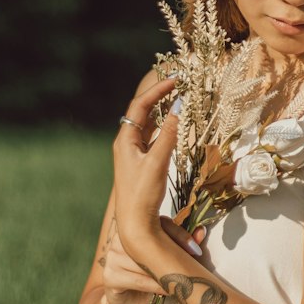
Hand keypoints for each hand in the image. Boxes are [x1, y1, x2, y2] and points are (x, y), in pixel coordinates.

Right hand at [101, 220, 205, 303]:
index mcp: (133, 226)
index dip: (179, 234)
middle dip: (173, 252)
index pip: (158, 223)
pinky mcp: (110, 276)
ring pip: (144, 262)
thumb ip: (180, 244)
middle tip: (192, 263)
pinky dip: (155, 286)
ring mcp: (112, 257)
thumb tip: (201, 231)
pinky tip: (167, 290)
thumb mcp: (165, 258)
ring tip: (181, 278)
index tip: (195, 248)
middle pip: (150, 241)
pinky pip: (138, 280)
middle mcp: (119, 238)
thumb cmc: (150, 276)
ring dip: (164, 271)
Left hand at [112, 76, 179, 262]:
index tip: (176, 80)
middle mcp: (127, 143)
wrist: (135, 224)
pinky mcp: (142, 162)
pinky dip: (165, 127)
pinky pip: (154, 137)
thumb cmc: (142, 194)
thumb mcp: (157, 163)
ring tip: (179, 98)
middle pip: (143, 111)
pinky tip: (175, 125)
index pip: (140, 105)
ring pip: (149, 124)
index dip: (157, 91)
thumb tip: (179, 110)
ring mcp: (134, 153)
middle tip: (179, 84)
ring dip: (163, 111)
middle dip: (160, 96)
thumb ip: (169, 136)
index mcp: (125, 140)